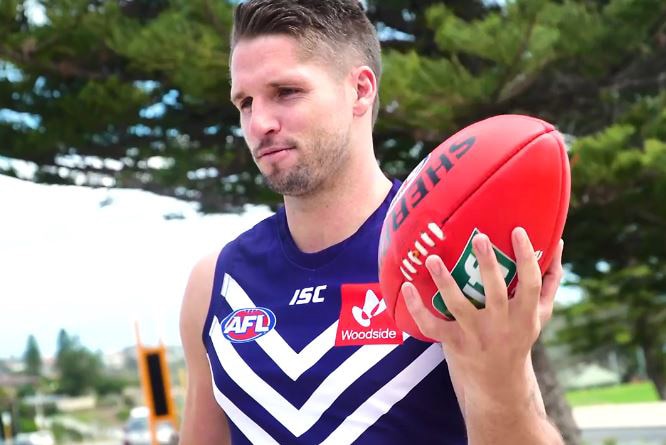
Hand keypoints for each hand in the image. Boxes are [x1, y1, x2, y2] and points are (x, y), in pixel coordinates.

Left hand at [400, 227, 563, 401]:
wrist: (499, 384)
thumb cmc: (519, 337)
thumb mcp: (540, 314)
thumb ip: (549, 281)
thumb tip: (558, 242)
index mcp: (524, 315)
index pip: (531, 283)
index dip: (527, 257)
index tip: (518, 230)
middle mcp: (501, 325)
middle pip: (496, 293)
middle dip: (488, 265)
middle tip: (479, 237)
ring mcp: (475, 335)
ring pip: (459, 306)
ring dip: (445, 281)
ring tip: (432, 258)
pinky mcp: (453, 343)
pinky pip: (431, 325)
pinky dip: (416, 307)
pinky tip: (406, 286)